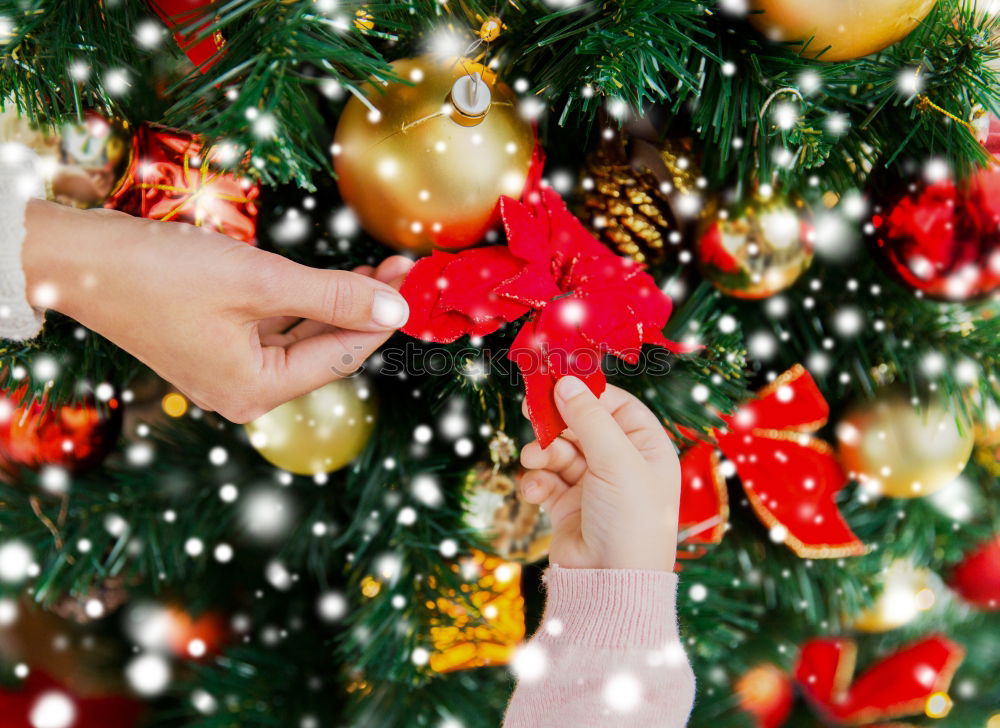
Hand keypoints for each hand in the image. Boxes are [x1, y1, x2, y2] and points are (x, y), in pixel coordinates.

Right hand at [21, 199, 412, 422]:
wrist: (78, 260)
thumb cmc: (163, 273)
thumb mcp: (261, 282)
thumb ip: (333, 297)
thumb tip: (396, 309)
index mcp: (256, 391)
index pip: (341, 357)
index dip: (381, 317)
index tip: (412, 280)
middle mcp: (245, 392)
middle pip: (325, 349)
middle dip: (364, 307)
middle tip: (401, 266)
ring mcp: (228, 371)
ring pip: (303, 336)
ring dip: (338, 301)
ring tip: (378, 266)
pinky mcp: (215, 346)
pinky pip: (274, 328)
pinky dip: (304, 304)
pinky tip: (330, 279)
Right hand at [519, 376, 679, 571]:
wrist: (611, 587)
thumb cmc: (630, 522)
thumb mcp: (616, 461)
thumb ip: (589, 418)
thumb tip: (566, 382)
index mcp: (647, 449)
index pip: (616, 405)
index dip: (587, 391)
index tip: (555, 378)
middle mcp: (622, 464)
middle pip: (582, 424)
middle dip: (556, 420)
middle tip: (529, 406)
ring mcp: (594, 486)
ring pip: (559, 451)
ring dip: (543, 452)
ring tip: (535, 460)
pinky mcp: (568, 506)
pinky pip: (547, 479)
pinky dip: (538, 481)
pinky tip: (537, 492)